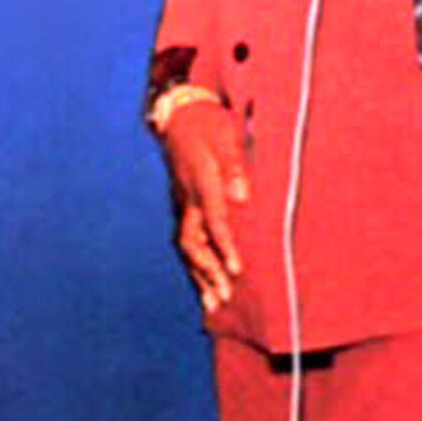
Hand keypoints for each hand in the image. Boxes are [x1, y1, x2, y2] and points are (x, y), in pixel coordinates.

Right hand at [161, 98, 248, 312]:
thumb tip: (242, 196)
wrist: (179, 115)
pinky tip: (204, 285)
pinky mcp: (182, 208)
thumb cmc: (208, 124)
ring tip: (213, 305)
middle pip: (192, 244)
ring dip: (199, 276)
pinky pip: (186, 242)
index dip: (225, 247)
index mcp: (201, 182)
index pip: (214, 220)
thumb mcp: (225, 137)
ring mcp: (181, 204)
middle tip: (225, 298)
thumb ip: (235, 166)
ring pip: (186, 248)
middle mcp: (187, 198)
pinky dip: (194, 266)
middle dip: (208, 272)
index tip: (238, 270)